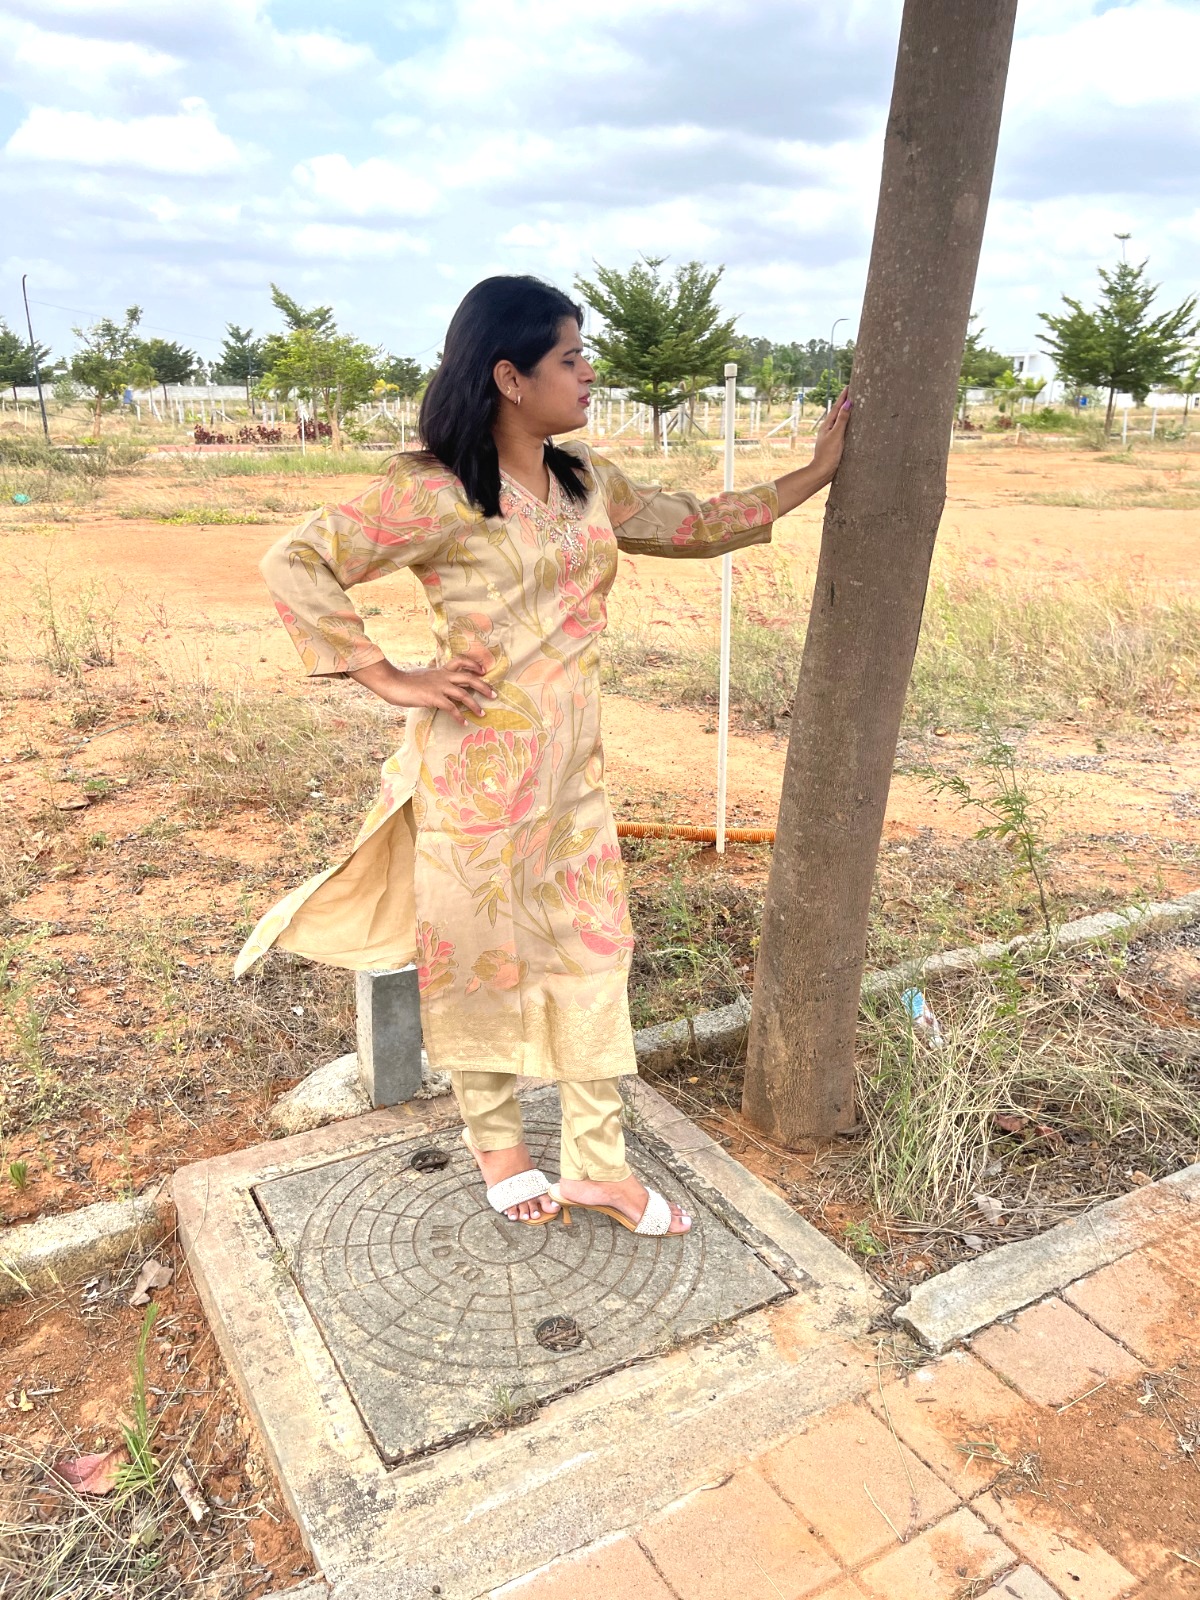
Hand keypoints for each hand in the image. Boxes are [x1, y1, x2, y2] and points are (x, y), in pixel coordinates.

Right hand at [348, 655, 497, 725]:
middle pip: (469, 678)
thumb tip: (440, 686)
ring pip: (463, 694)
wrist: (392, 683)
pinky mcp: (433, 698)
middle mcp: (443, 676)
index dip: (474, 664)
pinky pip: (451, 708)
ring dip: (475, 705)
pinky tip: (464, 723)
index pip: (461, 661)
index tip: (484, 671)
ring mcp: (439, 686)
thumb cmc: (405, 682)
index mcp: (440, 670)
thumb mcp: (423, 676)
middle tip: (494, 695)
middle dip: (483, 686)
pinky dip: (459, 716)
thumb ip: (434, 679)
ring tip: (483, 714)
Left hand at [811, 386, 851, 483]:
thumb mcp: (836, 435)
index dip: (843, 397)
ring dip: (846, 412)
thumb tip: (847, 403)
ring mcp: (831, 436)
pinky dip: (847, 423)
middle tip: (852, 392)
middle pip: (838, 412)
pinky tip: (851, 426)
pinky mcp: (835, 444)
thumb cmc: (828, 454)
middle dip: (845, 402)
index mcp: (827, 425)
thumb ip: (842, 419)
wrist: (822, 472)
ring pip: (840, 420)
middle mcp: (828, 429)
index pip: (837, 407)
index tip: (849, 386)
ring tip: (853, 405)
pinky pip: (842, 429)